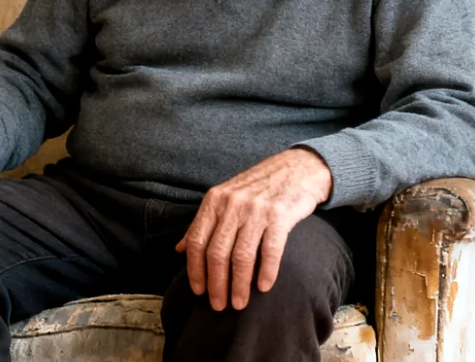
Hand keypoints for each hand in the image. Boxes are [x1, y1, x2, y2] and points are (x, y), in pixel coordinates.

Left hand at [176, 148, 332, 311]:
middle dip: (216, 285)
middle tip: (219, 306)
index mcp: (214, 201)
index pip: (196, 241)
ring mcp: (256, 210)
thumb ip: (203, 223)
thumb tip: (178, 249)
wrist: (296, 168)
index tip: (199, 292)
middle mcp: (232, 204)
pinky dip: (266, 272)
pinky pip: (270, 250)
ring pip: (241, 256)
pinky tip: (264, 288)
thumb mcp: (224, 198)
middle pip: (217, 253)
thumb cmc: (257, 187)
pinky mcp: (280, 215)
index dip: (195, 270)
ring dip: (239, 285)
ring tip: (239, 304)